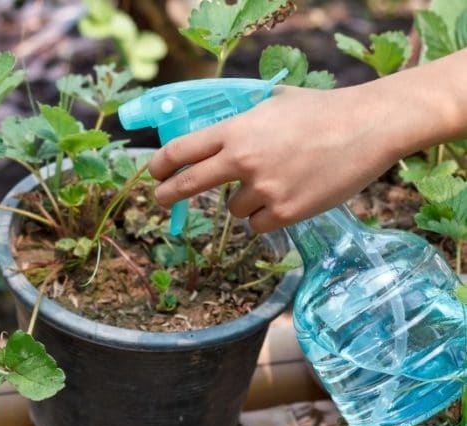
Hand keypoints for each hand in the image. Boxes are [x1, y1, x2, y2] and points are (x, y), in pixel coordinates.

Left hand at [148, 85, 403, 232]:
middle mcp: (242, 160)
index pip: (181, 150)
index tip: (155, 174)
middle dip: (168, 195)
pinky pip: (258, 224)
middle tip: (161, 199)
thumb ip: (242, 119)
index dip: (161, 164)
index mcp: (235, 130)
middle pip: (188, 185)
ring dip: (246, 201)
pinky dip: (267, 216)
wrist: (368, 127)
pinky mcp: (286, 212)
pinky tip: (290, 198)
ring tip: (279, 181)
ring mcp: (263, 188)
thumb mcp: (273, 103)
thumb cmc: (322, 110)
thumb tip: (218, 132)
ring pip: (234, 209)